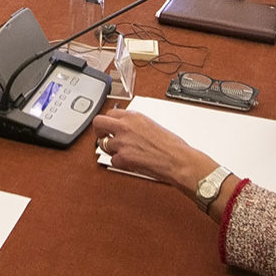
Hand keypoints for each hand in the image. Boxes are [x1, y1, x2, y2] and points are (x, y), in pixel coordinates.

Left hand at [90, 111, 219, 191]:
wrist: (178, 160)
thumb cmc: (172, 145)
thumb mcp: (152, 125)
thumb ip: (136, 124)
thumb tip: (128, 127)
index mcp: (134, 116)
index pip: (110, 113)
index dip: (108, 121)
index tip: (108, 126)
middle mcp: (125, 126)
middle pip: (98, 123)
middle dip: (98, 131)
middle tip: (103, 136)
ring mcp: (122, 142)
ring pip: (102, 144)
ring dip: (111, 149)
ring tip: (123, 152)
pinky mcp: (122, 158)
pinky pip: (113, 160)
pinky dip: (120, 163)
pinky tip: (130, 162)